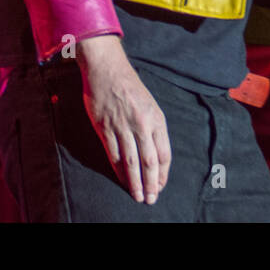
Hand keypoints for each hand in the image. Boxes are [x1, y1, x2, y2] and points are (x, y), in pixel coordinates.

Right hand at [76, 35, 170, 203]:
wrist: (108, 70)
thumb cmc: (130, 87)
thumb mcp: (150, 105)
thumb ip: (153, 128)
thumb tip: (155, 154)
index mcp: (157, 119)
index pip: (164, 153)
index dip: (163, 173)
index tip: (161, 185)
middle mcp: (142, 125)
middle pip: (149, 162)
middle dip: (152, 184)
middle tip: (151, 199)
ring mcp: (123, 127)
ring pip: (131, 162)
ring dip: (135, 182)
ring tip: (138, 196)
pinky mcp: (105, 128)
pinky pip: (114, 155)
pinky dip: (118, 171)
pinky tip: (121, 180)